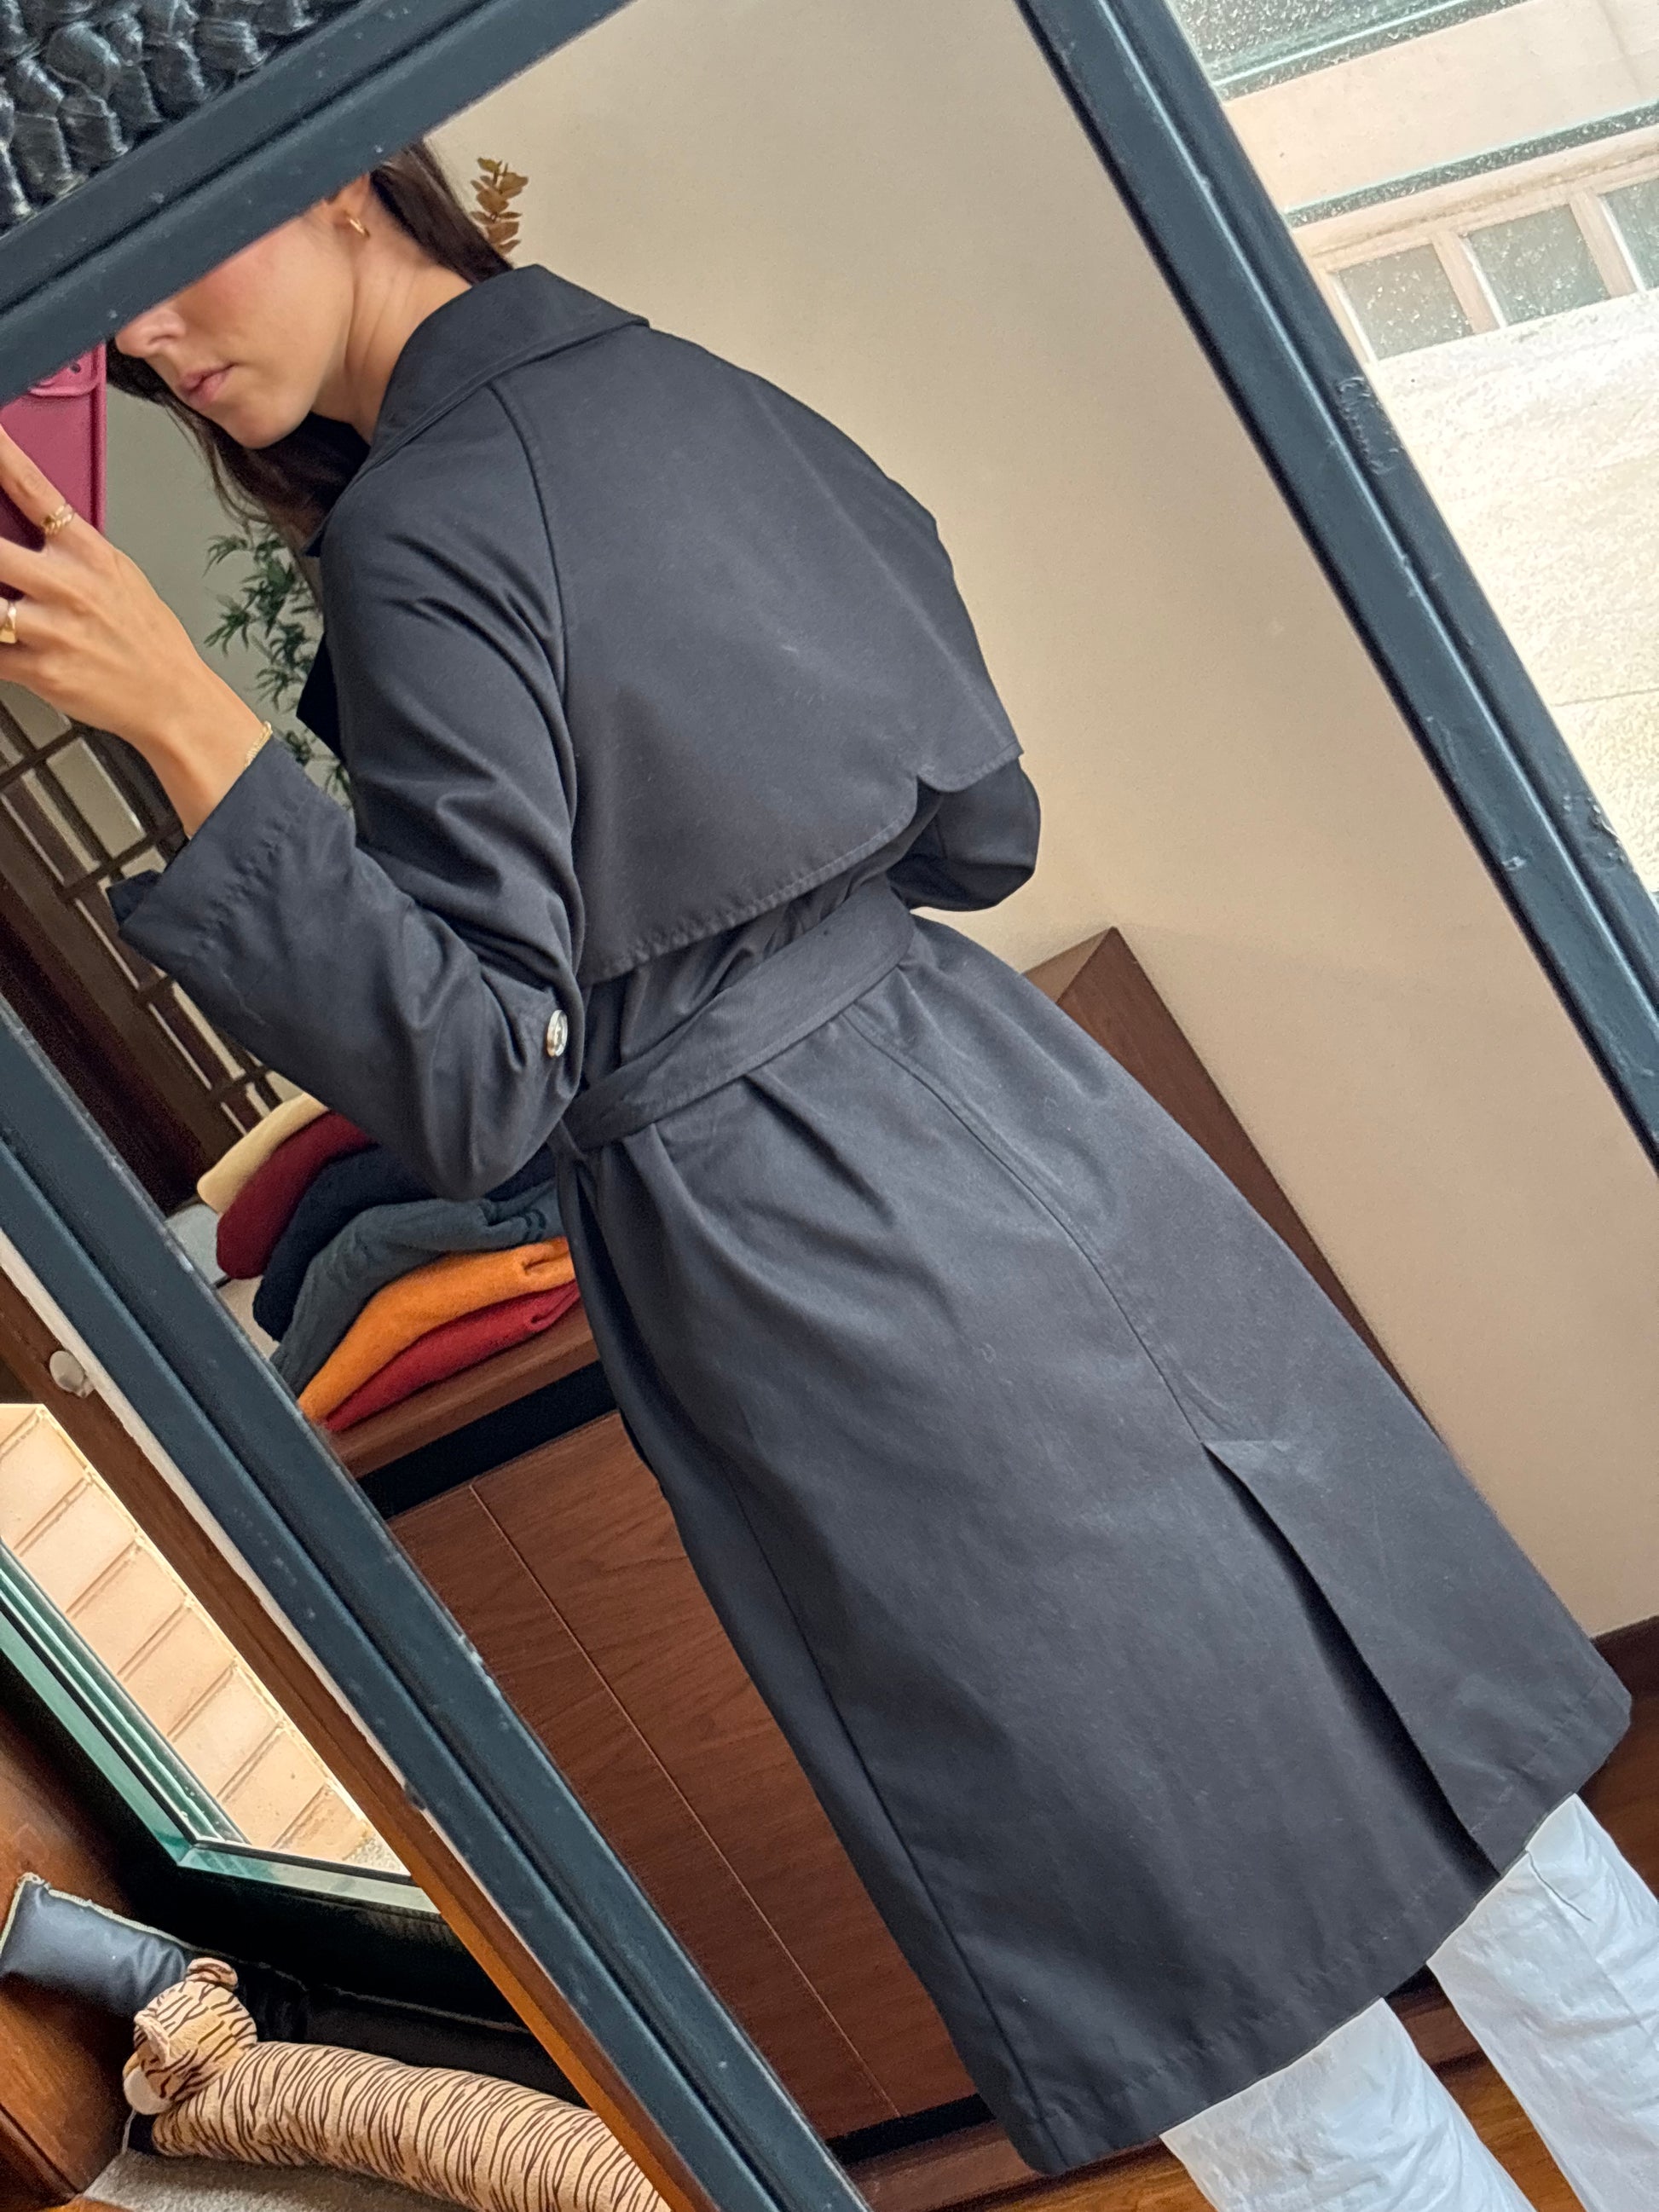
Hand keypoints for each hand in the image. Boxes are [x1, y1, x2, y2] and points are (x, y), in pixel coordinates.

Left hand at [0, 425, 266, 831]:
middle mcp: (68, 586)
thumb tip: (30, 523)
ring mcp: (52, 630)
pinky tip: (12, 648)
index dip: (0, 457)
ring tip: (9, 610)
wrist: (173, 697)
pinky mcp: (42, 671)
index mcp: (88, 553)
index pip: (32, 489)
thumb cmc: (148, 638)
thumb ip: (72, 549)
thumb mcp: (121, 575)